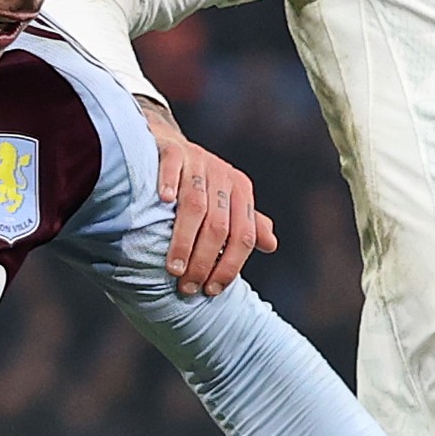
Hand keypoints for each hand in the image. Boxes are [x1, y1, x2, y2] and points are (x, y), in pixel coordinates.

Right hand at [140, 100, 276, 296]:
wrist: (170, 144)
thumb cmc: (201, 184)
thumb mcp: (228, 203)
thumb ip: (247, 225)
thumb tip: (271, 245)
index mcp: (241, 191)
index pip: (243, 235)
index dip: (230, 266)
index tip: (211, 290)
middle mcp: (222, 175)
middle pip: (218, 226)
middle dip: (204, 261)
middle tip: (188, 286)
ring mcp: (197, 161)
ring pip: (195, 205)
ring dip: (184, 240)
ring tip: (173, 269)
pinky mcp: (172, 150)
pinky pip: (171, 166)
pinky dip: (168, 183)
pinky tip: (163, 203)